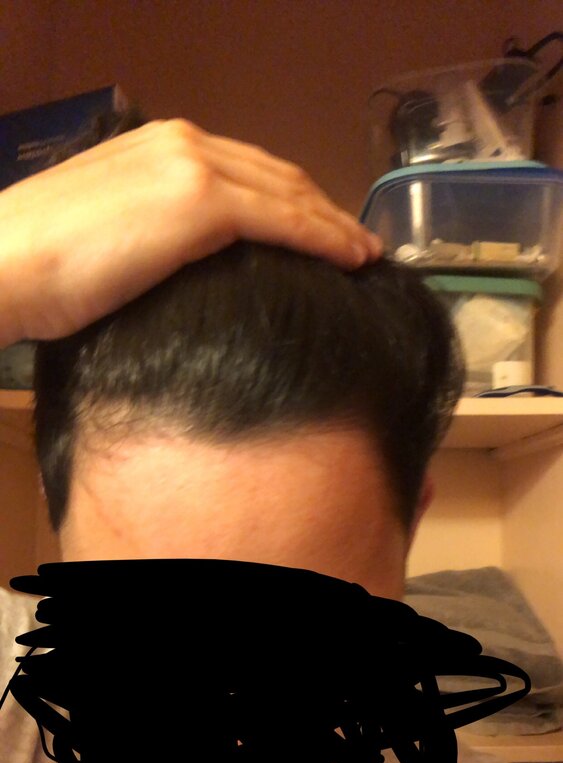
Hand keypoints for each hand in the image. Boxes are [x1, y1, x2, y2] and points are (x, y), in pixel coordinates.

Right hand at [0, 119, 380, 346]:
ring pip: (290, 195)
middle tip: (357, 241)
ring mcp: (196, 168)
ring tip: (364, 253)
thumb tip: (182, 255)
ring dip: (334, 224)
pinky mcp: (204, 203)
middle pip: (278, 176)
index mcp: (161, 146)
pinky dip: (324, 239)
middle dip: (323, 208)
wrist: (6, 261)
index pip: (247, 169)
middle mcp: (186, 144)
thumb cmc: (41, 263)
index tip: (322, 227)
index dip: (291, 198)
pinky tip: (352, 259)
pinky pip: (283, 221)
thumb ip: (154, 226)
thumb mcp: (107, 229)